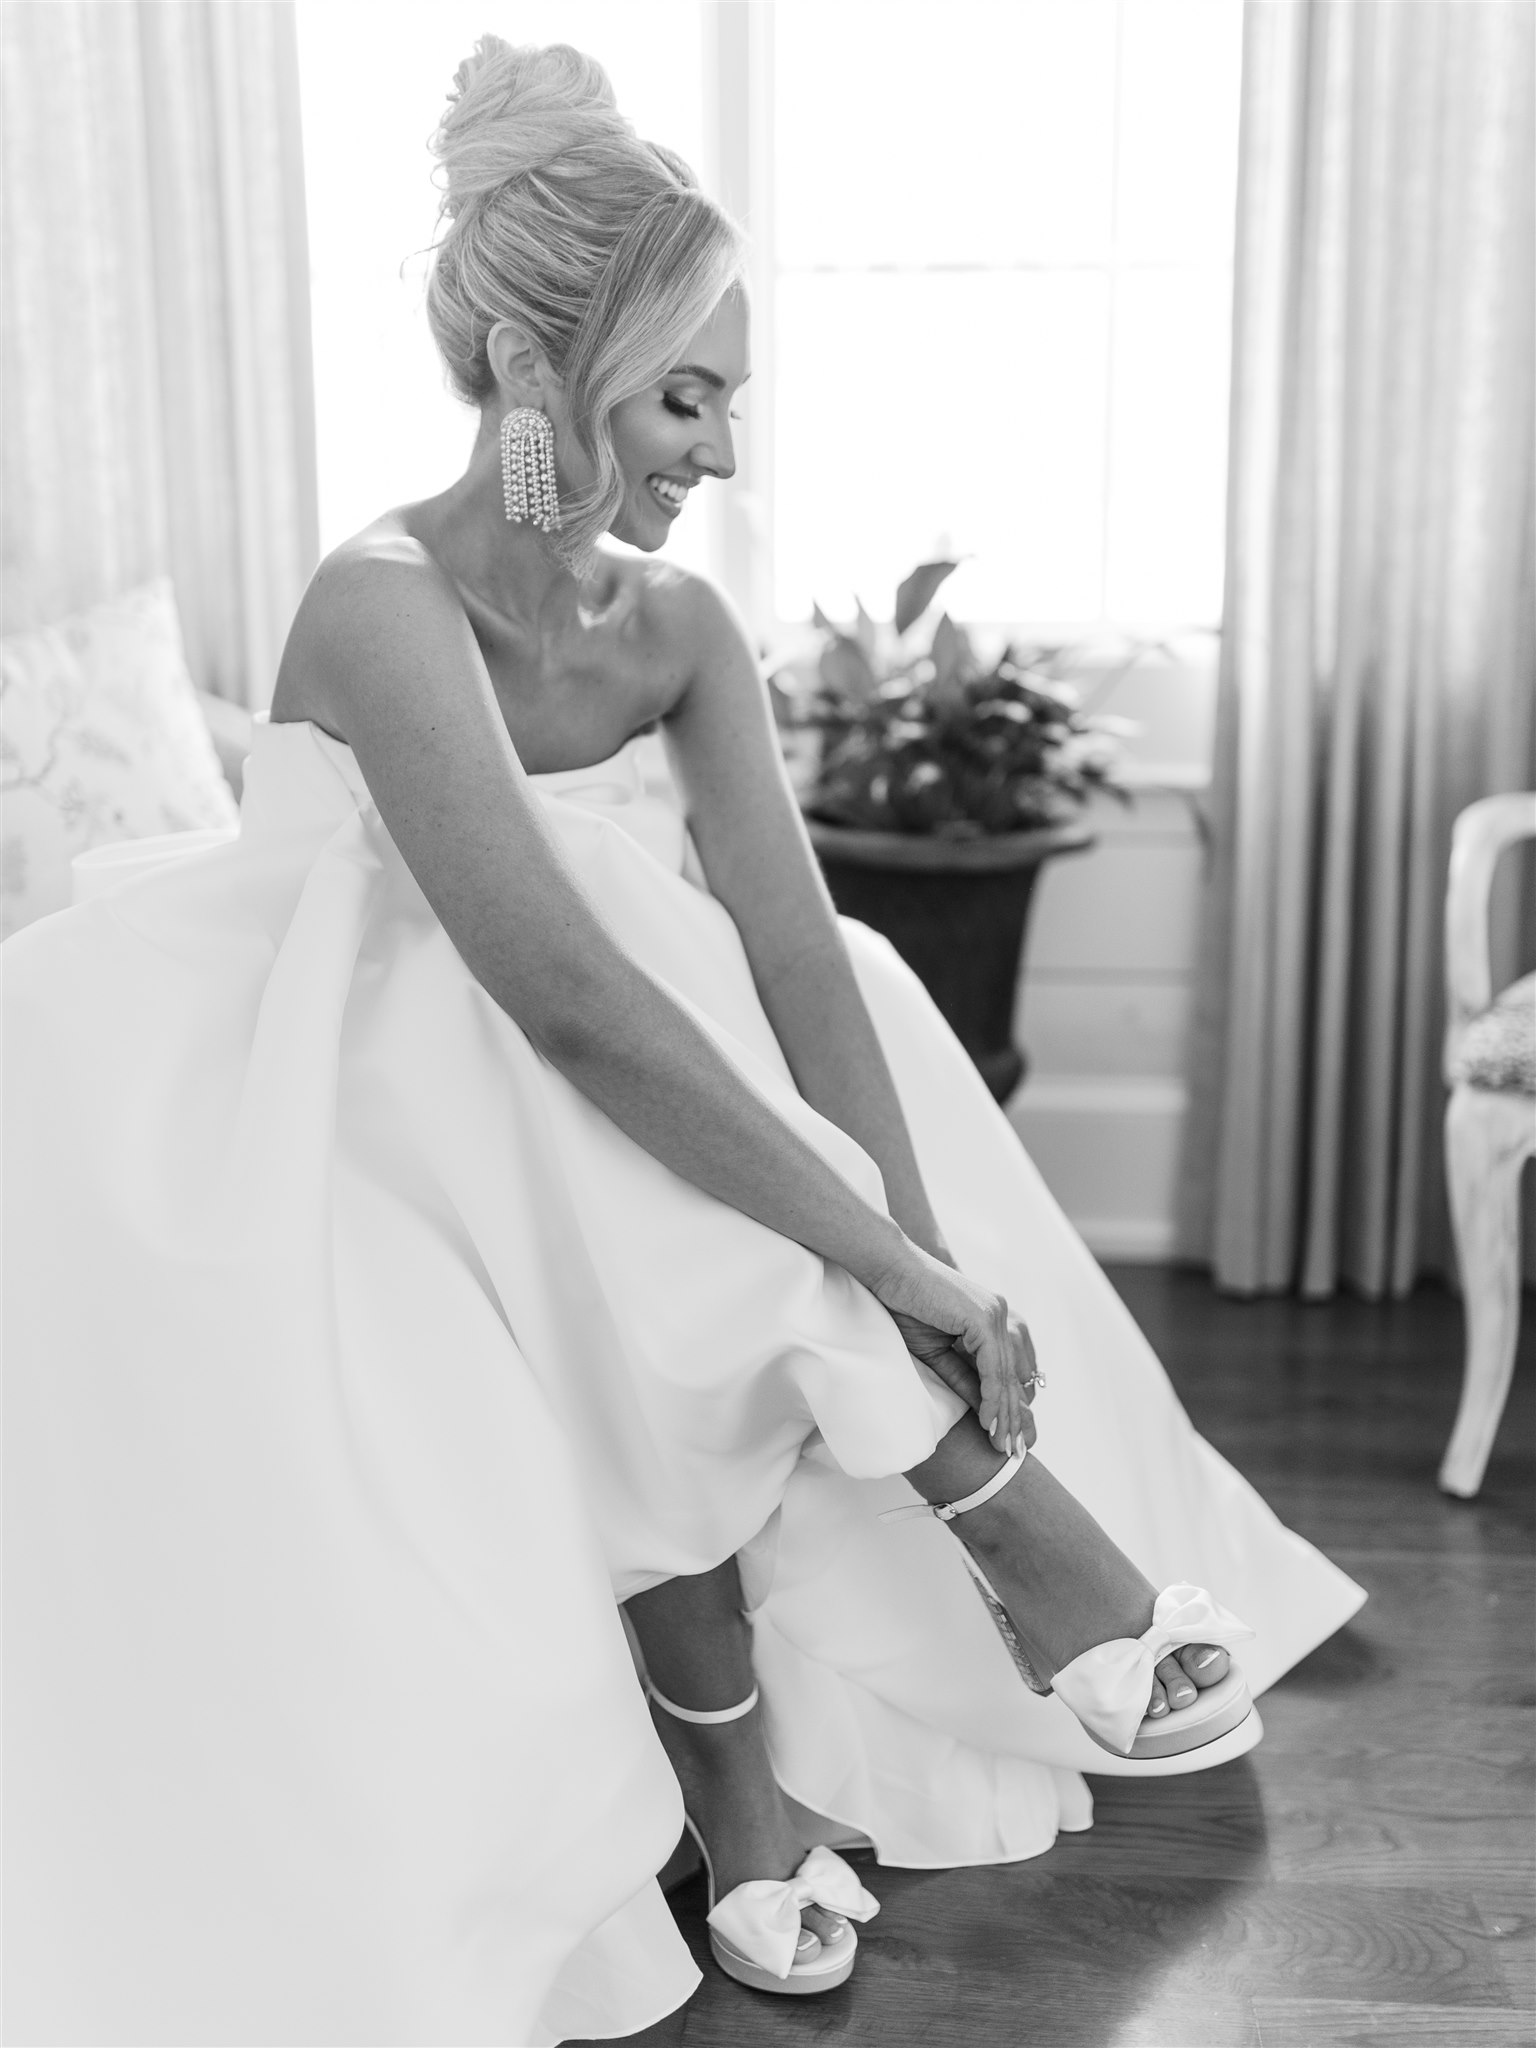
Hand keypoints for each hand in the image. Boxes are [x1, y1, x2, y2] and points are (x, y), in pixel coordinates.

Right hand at [872, 1244, 1041, 1455]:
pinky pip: (992, 1368)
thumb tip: (981, 1410)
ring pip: (1006, 1375)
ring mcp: (996, 1315)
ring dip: (1006, 1414)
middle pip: (1015, 1375)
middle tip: (1014, 1451)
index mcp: (993, 1318)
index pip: (1010, 1370)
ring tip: (1004, 1446)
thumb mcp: (937, 1352)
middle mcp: (1001, 1314)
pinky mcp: (984, 1319)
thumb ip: (962, 1376)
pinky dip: (992, 1397)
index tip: (1008, 1437)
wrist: (888, 1270)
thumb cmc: (904, 1305)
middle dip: (1014, 1417)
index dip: (1011, 1405)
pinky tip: (989, 1422)